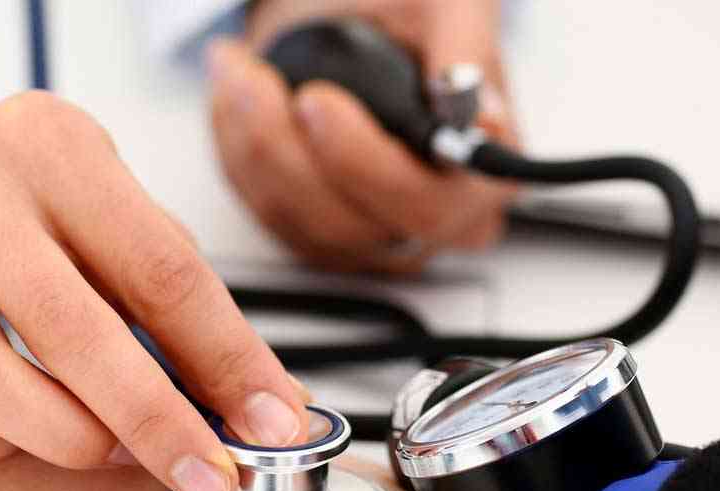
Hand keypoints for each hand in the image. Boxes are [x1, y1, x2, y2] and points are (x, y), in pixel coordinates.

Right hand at [0, 91, 308, 490]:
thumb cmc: (48, 211)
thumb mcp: (123, 220)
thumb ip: (188, 308)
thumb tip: (271, 412)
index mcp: (56, 148)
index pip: (161, 270)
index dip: (227, 361)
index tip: (273, 428)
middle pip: (74, 333)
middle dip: (157, 425)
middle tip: (208, 482)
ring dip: (72, 443)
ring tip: (115, 449)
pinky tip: (26, 425)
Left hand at [208, 0, 518, 272]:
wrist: (360, 22)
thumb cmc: (411, 18)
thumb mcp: (450, 4)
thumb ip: (464, 49)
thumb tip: (466, 103)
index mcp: (483, 180)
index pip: (425, 205)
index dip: (363, 164)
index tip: (316, 101)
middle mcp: (431, 224)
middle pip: (349, 226)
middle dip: (285, 151)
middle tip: (256, 81)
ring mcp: (371, 238)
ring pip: (296, 223)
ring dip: (251, 144)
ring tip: (239, 73)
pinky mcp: (316, 236)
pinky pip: (262, 213)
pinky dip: (237, 155)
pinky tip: (237, 102)